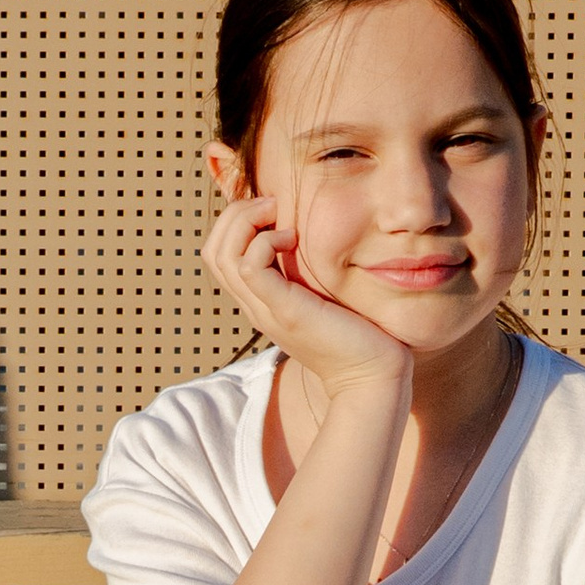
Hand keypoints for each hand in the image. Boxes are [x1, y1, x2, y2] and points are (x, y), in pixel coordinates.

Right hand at [203, 195, 416, 405]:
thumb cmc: (359, 337)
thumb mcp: (326, 298)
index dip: (236, 223)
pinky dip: (265, 242)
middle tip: (273, 206)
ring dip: (246, 222)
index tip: (275, 212)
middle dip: (236, 215)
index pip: (219, 255)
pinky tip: (293, 239)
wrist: (371, 378)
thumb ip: (312, 276)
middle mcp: (255, 306)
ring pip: (222, 255)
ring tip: (280, 217)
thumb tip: (315, 243)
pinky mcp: (285, 311)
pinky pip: (249, 267)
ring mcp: (265, 310)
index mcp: (261, 301)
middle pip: (213, 251)